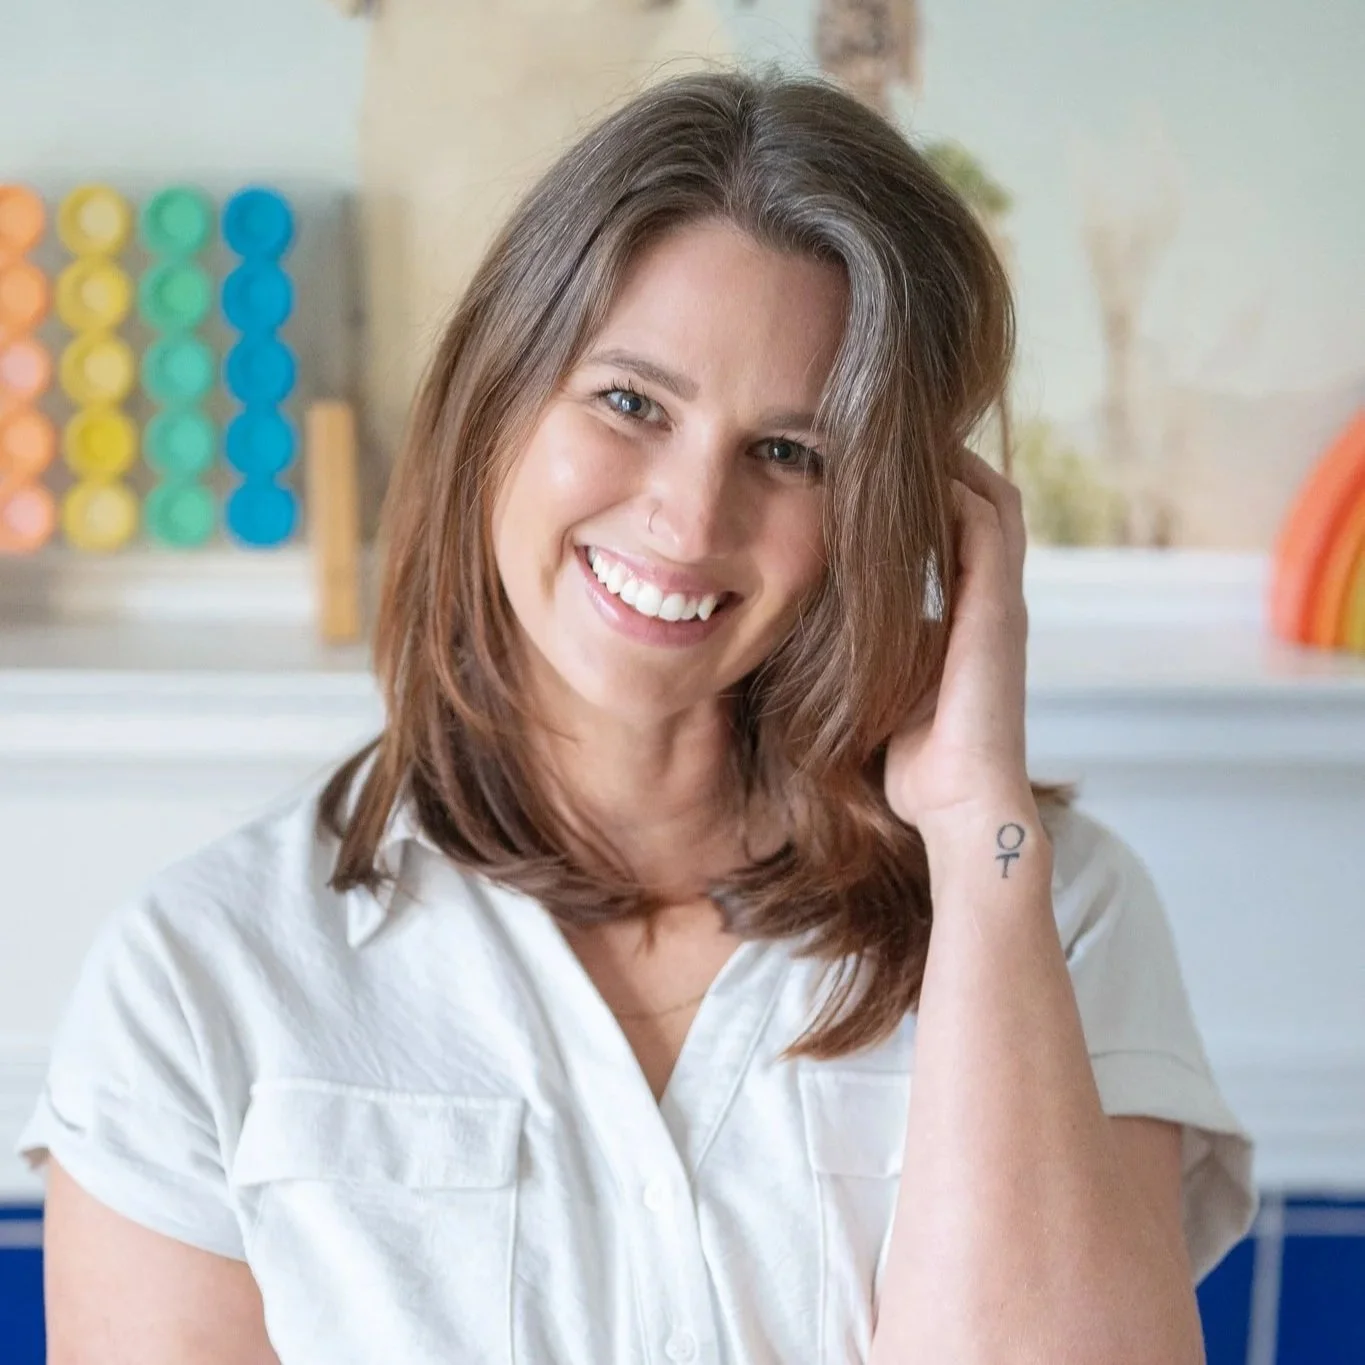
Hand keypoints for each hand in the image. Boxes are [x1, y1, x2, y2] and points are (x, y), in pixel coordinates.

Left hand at [883, 447, 1032, 836]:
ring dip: (952, 464)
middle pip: (985, 502)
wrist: (960, 803)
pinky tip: (917, 469)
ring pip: (992, 500)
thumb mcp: (886, 685)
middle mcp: (994, 600)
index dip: (930, 494)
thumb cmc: (915, 760)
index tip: (878, 467)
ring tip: (904, 434)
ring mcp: (1002, 600)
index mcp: (971, 616)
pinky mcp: (999, 607)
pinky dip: (957, 489)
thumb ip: (875, 647)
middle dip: (946, 464)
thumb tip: (820, 623)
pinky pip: (987, 523)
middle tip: (892, 434)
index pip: (962, 531)